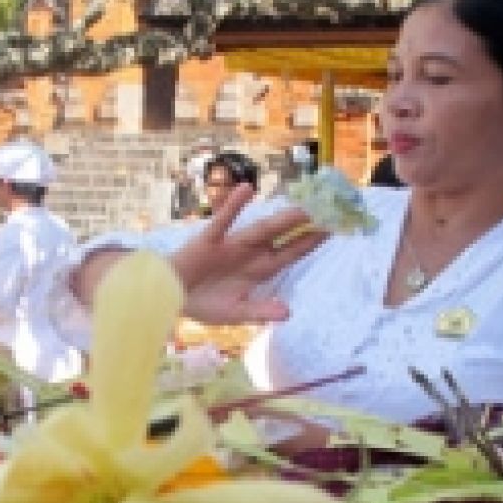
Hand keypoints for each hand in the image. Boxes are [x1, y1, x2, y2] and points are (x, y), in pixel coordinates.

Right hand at [171, 183, 324, 324]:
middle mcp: (249, 253)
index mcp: (258, 270)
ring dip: (280, 219)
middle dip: (304, 226)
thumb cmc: (203, 304)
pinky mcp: (208, 240)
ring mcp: (230, 245)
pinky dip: (233, 206)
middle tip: (330, 208)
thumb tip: (288, 313)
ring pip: (260, 229)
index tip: (333, 228)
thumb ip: (260, 310)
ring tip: (303, 206)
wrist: (169, 297)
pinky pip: (222, 222)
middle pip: (282, 237)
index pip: (290, 253)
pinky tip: (246, 190)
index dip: (310, 242)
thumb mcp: (234, 313)